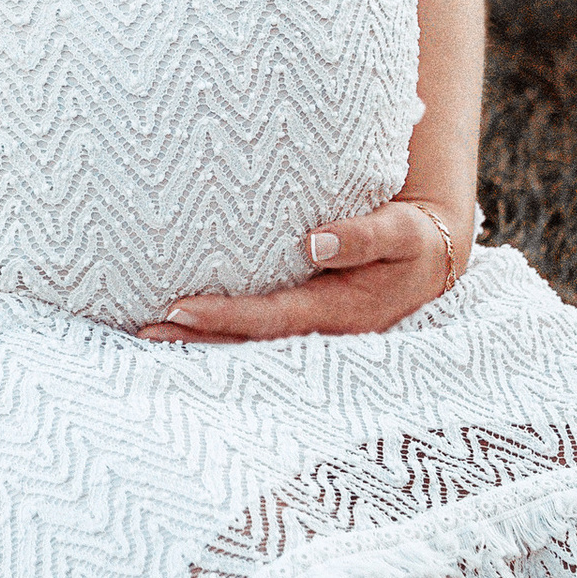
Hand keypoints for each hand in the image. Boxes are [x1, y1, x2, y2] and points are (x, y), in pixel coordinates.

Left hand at [137, 194, 470, 344]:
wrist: (431, 262)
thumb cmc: (414, 242)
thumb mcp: (401, 234)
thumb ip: (362, 237)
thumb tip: (314, 242)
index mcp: (341, 312)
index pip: (271, 319)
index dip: (224, 317)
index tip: (179, 308)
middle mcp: (321, 331)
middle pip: (249, 342)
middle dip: (197, 339)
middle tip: (145, 331)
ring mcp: (311, 331)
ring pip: (248, 343)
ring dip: (201, 341)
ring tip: (148, 333)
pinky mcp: (304, 320)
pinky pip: (256, 333)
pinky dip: (219, 333)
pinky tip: (184, 328)